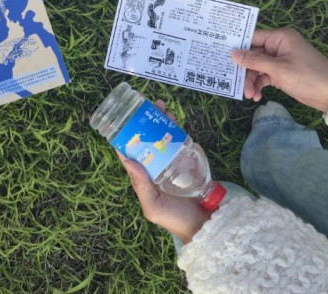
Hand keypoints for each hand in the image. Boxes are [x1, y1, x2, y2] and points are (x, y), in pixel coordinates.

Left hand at [118, 99, 211, 243]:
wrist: (204, 224)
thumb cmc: (173, 218)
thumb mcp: (152, 206)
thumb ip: (141, 186)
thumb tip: (128, 160)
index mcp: (142, 175)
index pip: (129, 150)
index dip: (125, 133)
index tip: (123, 116)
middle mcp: (154, 164)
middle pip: (146, 138)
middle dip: (145, 120)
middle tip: (146, 103)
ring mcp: (170, 159)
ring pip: (162, 135)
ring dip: (160, 119)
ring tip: (161, 106)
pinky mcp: (186, 158)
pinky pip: (178, 139)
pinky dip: (175, 127)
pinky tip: (172, 118)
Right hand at [231, 28, 327, 112]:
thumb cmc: (307, 76)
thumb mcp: (279, 69)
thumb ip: (255, 61)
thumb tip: (233, 54)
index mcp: (280, 38)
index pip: (252, 38)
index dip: (238, 46)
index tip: (222, 55)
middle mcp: (278, 46)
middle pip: (253, 54)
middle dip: (245, 70)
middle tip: (238, 84)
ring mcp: (280, 60)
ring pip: (257, 67)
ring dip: (251, 80)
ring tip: (250, 95)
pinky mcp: (282, 73)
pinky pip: (265, 75)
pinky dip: (259, 84)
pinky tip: (257, 95)